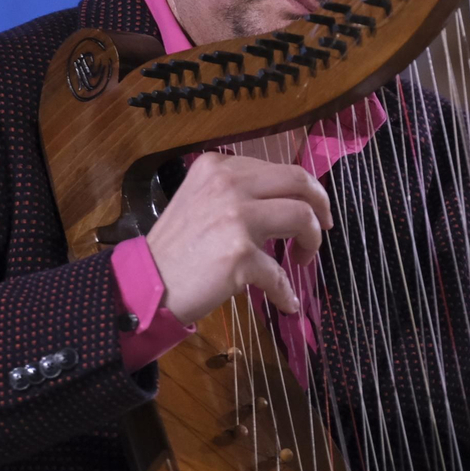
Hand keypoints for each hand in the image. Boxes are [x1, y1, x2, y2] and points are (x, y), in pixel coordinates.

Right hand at [144, 152, 332, 323]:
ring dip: (312, 242)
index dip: (303, 190)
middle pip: (299, 181)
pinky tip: (286, 302)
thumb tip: (285, 199)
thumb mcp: (199, 199)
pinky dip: (286, 292)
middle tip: (323, 227)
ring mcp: (236, 217)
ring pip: (302, 216)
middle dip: (321, 205)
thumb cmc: (175, 248)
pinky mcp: (240, 254)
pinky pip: (280, 273)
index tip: (309, 208)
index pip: (279, 168)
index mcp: (219, 167)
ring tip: (302, 261)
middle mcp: (228, 184)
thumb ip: (236, 191)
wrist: (146, 284)